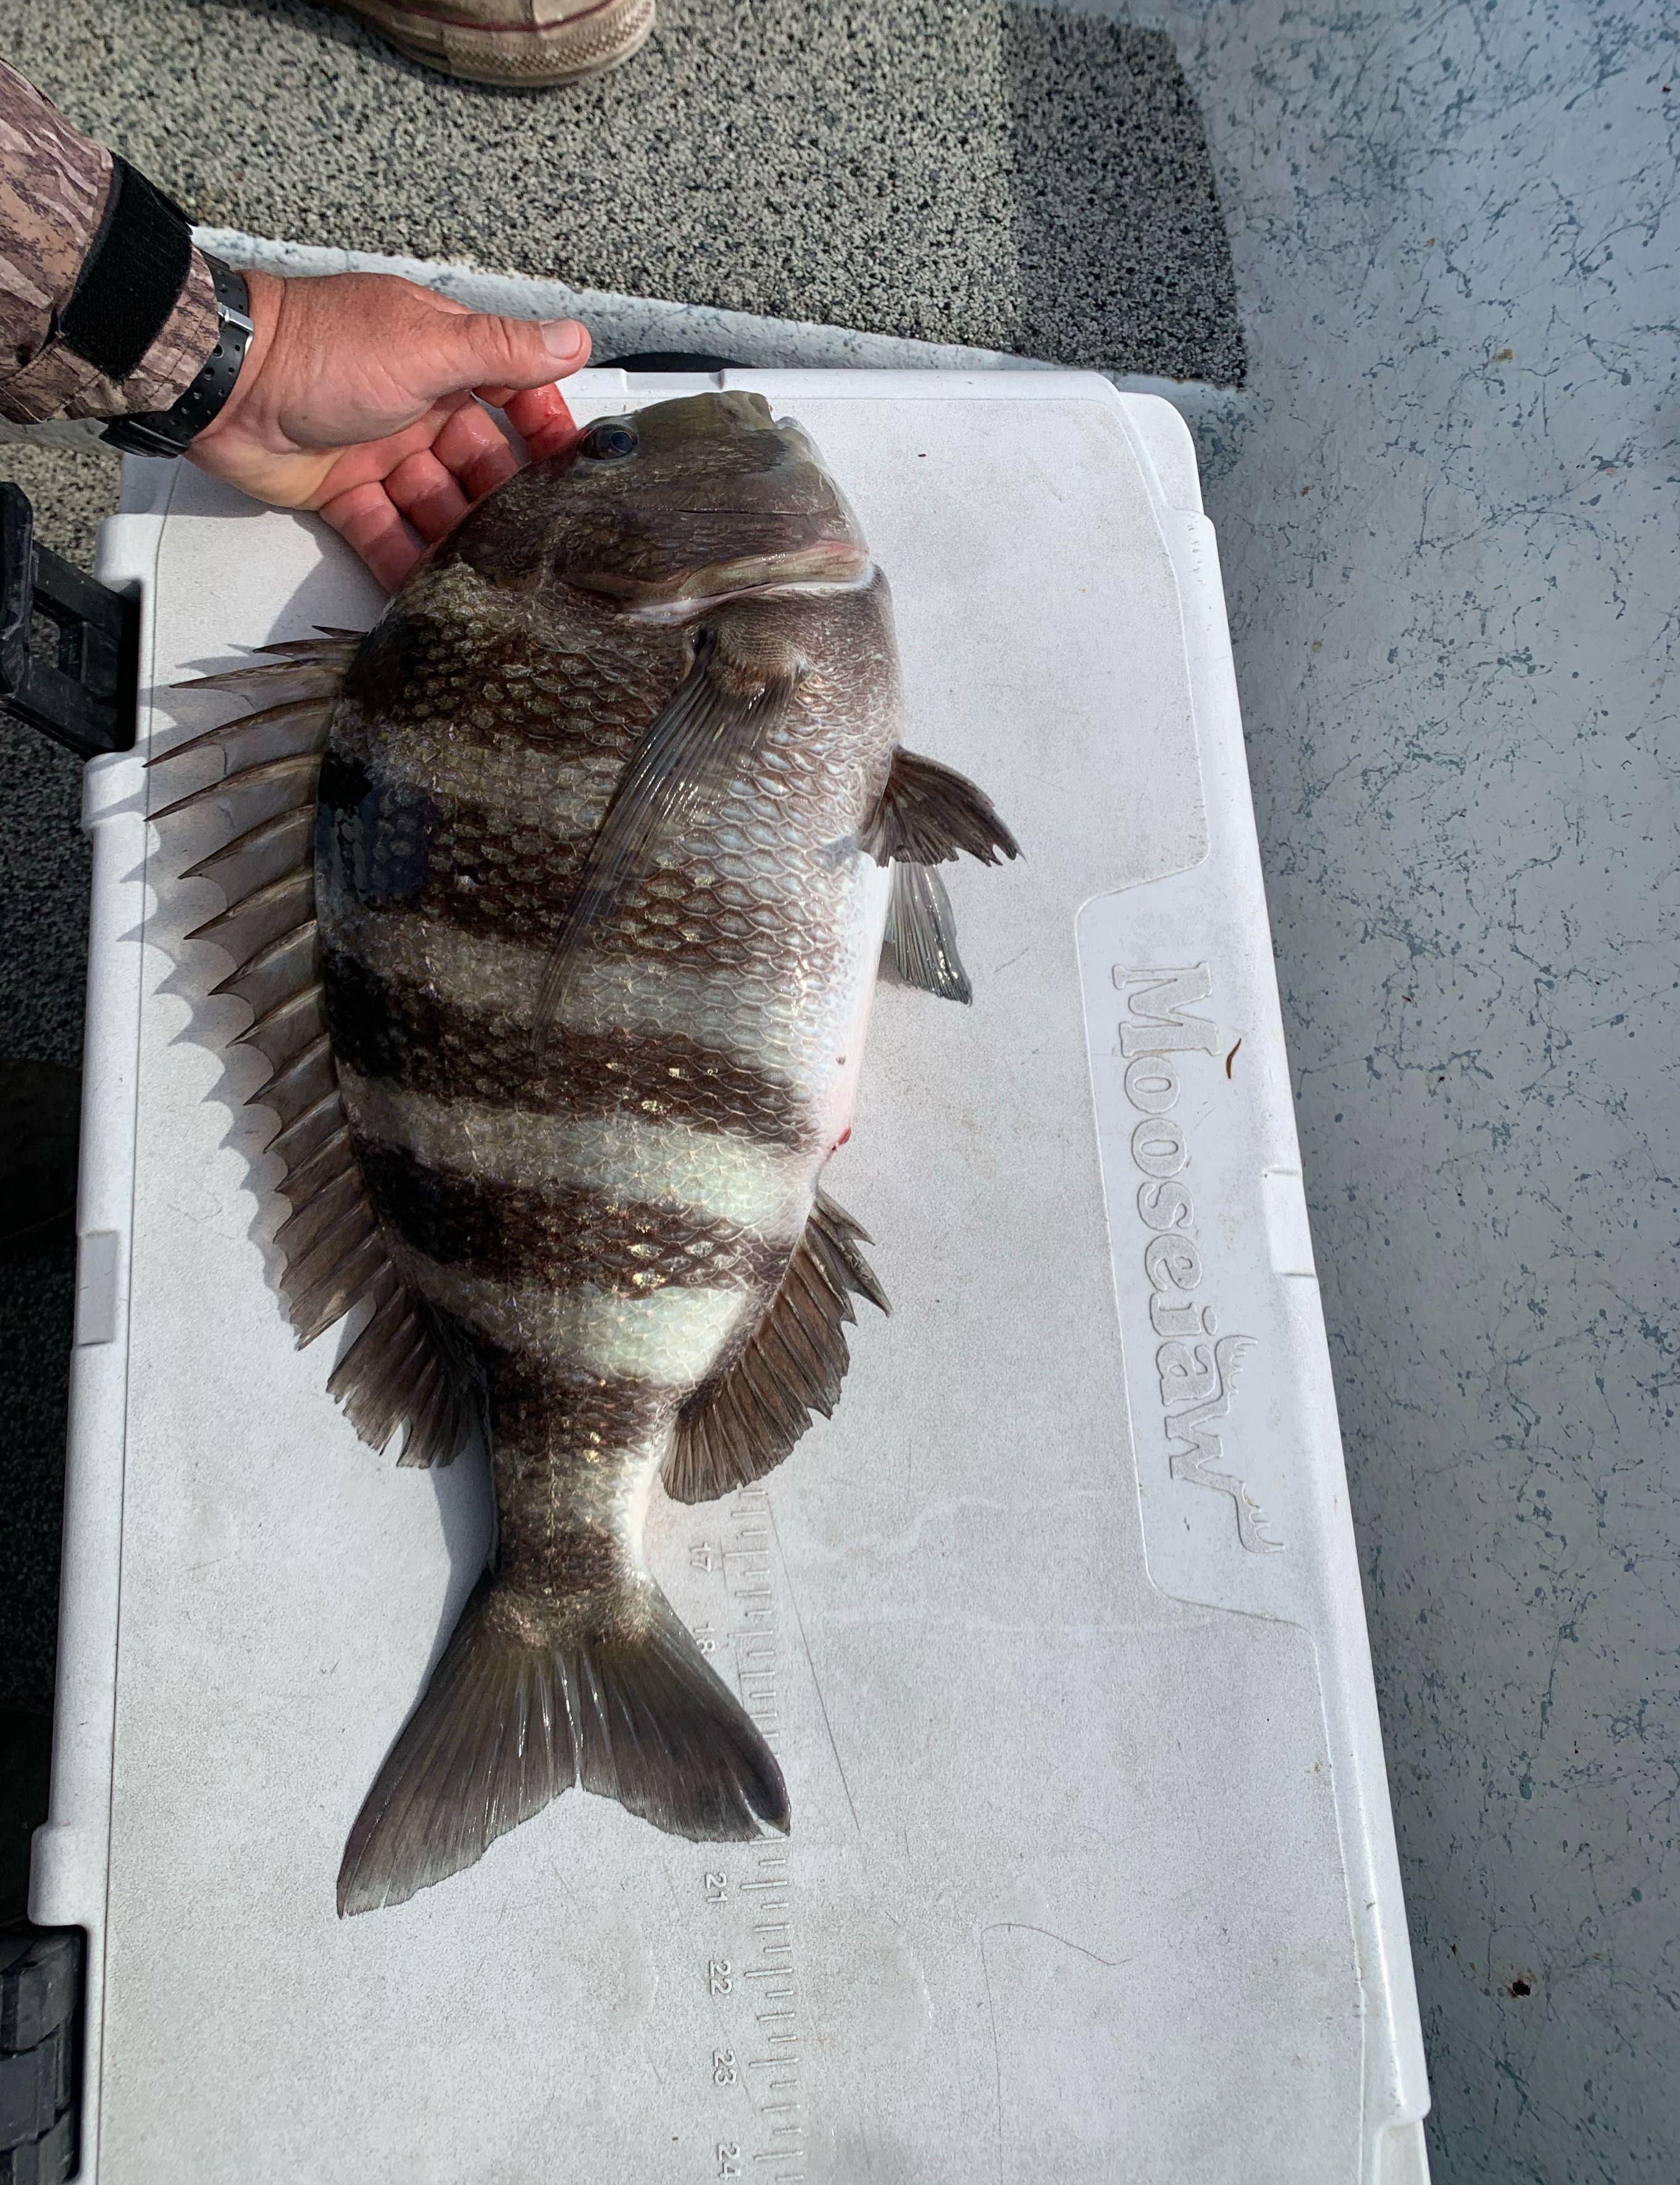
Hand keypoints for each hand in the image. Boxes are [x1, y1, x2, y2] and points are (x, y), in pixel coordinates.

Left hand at [187, 270, 589, 588]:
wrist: (225, 384)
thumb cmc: (325, 352)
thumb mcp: (427, 344)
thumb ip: (502, 351)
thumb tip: (574, 340)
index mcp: (439, 359)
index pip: (511, 394)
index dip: (543, 429)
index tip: (573, 468)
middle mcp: (416, 406)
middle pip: (477, 461)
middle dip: (503, 499)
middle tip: (535, 540)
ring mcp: (380, 451)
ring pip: (436, 503)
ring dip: (460, 538)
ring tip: (493, 577)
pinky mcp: (345, 493)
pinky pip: (386, 534)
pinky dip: (407, 564)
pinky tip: (436, 597)